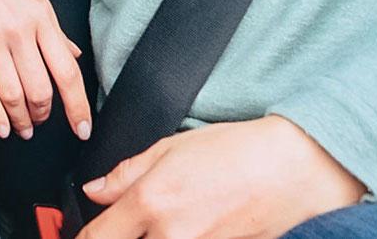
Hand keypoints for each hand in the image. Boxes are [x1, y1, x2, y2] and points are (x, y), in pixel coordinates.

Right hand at [0, 0, 90, 141]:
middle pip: (41, 89)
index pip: (68, 72)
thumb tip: (72, 54)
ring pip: (13, 94)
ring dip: (20, 119)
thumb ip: (52, 28)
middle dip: (44, 116)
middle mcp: (21, 28)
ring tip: (22, 128)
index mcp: (42, 15)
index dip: (78, 106)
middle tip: (41, 123)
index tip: (83, 128)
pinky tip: (0, 124)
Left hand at [79, 117, 365, 238]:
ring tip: (167, 222)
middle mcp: (169, 235)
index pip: (95, 237)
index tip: (84, 235)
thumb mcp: (171, 147)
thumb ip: (125, 173)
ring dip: (153, 238)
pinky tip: (186, 227)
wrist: (292, 171)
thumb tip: (94, 190)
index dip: (83, 238)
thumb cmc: (238, 152)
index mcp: (151, 202)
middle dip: (120, 237)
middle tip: (129, 224)